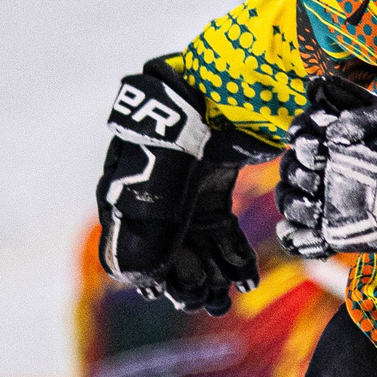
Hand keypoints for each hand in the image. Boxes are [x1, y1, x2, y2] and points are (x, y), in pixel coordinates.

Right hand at [95, 58, 260, 313]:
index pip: (127, 234)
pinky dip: (230, 253)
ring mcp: (185, 181)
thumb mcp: (171, 166)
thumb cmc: (200, 112)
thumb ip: (150, 220)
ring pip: (192, 241)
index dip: (146, 267)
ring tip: (224, 300)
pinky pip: (219, 226)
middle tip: (203, 303)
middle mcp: (152, 180)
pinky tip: (244, 279)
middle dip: (183, 277)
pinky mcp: (217, 180)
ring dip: (208, 272)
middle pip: (162, 242)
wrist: (249, 73)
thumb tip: (135, 280)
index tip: (166, 295)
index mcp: (128, 174)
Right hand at [274, 72, 372, 260]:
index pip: (299, 134)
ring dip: (295, 204)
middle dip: (298, 171)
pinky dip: (297, 236)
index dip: (301, 137)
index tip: (316, 144)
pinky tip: (314, 234)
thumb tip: (315, 85)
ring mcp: (324, 200)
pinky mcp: (328, 231)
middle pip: (289, 168)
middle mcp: (322, 168)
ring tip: (317, 208)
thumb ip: (352, 99)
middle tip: (318, 174)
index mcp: (331, 139)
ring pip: (288, 201)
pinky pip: (296, 237)